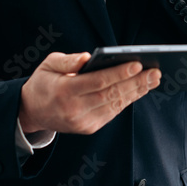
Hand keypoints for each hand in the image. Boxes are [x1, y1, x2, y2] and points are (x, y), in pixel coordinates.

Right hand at [18, 52, 160, 134]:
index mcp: (64, 91)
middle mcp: (75, 110)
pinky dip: (127, 100)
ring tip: (153, 79)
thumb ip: (67, 61)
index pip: (98, 82)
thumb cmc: (44, 83)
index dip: (119, 73)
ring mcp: (83, 122)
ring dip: (137, 92)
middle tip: (155, 72)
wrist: (32, 111)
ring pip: (115, 105)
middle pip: (111, 94)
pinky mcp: (89, 127)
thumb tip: (86, 58)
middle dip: (136, 83)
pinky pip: (112, 112)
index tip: (137, 64)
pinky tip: (139, 89)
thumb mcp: (48, 64)